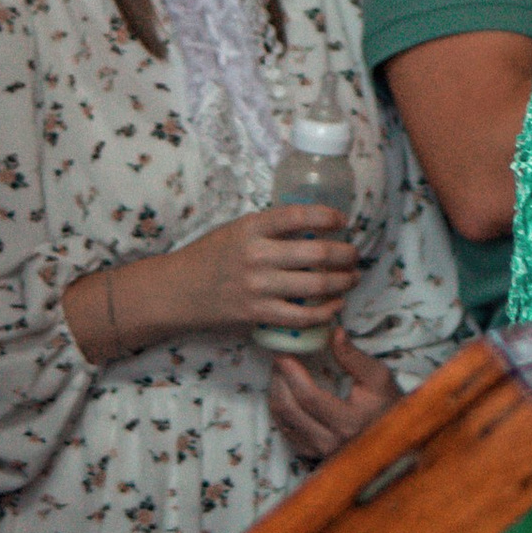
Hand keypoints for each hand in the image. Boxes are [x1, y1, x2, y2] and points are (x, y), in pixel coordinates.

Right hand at [175, 206, 359, 337]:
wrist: (177, 291)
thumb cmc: (209, 256)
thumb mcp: (236, 230)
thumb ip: (270, 228)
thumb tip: (312, 227)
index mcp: (251, 228)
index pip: (298, 215)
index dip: (327, 216)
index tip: (342, 220)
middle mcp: (257, 256)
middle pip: (318, 254)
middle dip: (346, 254)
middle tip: (355, 255)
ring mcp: (258, 287)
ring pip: (316, 286)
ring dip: (343, 282)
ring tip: (352, 278)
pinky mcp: (258, 314)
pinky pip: (302, 317)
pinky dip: (326, 311)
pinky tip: (336, 305)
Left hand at [266, 327, 403, 464]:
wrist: (396, 437)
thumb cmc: (388, 405)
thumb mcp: (378, 377)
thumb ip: (353, 356)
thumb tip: (334, 333)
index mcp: (349, 423)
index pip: (309, 397)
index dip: (292, 373)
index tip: (284, 354)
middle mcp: (331, 442)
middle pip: (289, 409)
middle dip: (279, 379)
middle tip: (280, 359)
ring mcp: (319, 451)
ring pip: (283, 420)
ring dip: (276, 393)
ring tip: (281, 373)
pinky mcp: (312, 454)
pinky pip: (285, 431)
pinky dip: (280, 410)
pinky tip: (284, 393)